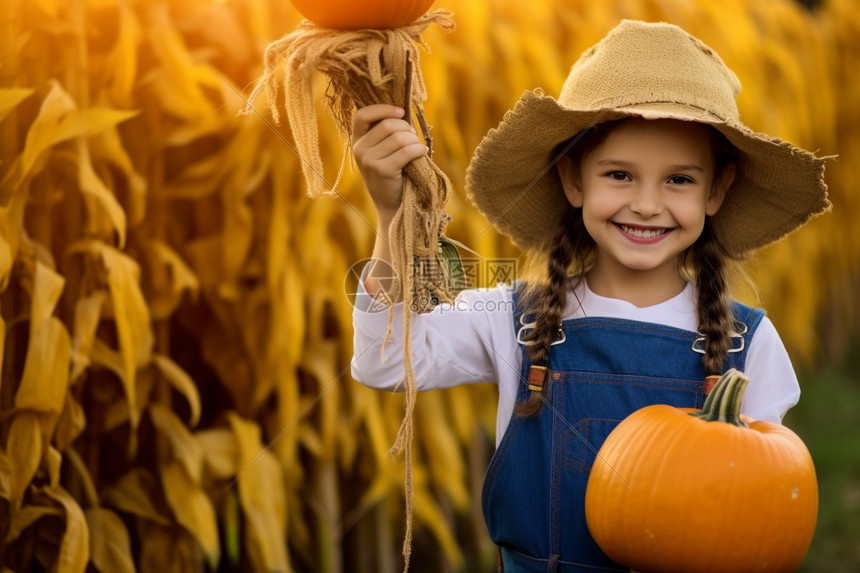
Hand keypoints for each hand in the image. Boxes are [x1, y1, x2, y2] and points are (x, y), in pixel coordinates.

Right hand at [351, 104, 427, 220]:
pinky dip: (419, 150)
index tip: (400, 112)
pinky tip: (422, 153)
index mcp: (357, 140)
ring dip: (414, 141)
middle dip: (407, 129)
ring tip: (417, 148)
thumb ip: (385, 132)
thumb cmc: (392, 172)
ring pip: (399, 138)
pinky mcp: (382, 170)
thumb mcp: (382, 151)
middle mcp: (359, 149)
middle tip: (413, 138)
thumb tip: (403, 111)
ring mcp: (368, 160)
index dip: (383, 109)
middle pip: (388, 125)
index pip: (362, 115)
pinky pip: (406, 151)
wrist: (392, 204)